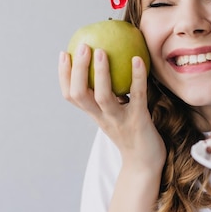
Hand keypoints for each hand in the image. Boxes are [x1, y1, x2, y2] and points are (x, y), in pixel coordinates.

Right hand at [58, 45, 165, 172]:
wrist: (146, 164)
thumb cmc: (134, 135)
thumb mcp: (117, 115)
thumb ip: (113, 97)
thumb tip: (114, 65)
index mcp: (95, 115)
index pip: (71, 96)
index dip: (64, 76)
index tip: (64, 53)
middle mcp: (103, 118)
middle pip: (80, 95)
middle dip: (76, 71)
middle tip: (81, 46)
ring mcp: (120, 120)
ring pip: (103, 97)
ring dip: (100, 73)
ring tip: (101, 51)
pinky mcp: (139, 120)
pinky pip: (137, 96)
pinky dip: (136, 77)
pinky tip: (138, 59)